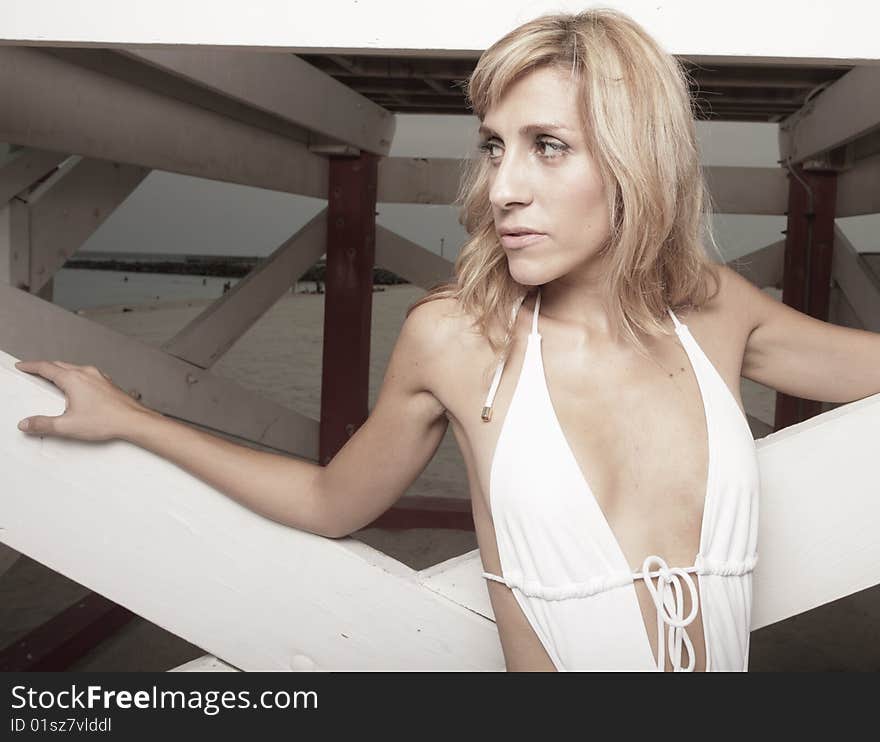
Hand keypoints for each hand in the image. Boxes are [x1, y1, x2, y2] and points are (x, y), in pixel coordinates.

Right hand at [14, 360, 155, 441]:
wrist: (134, 421)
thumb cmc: (107, 421)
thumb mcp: (68, 426)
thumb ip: (44, 424)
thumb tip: (27, 423)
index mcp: (74, 380)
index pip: (46, 368)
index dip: (31, 366)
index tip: (23, 365)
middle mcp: (87, 373)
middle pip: (59, 365)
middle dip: (44, 367)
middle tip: (33, 370)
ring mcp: (99, 377)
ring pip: (74, 368)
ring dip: (61, 370)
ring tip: (53, 377)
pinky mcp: (107, 383)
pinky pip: (86, 374)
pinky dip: (76, 376)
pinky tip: (78, 385)